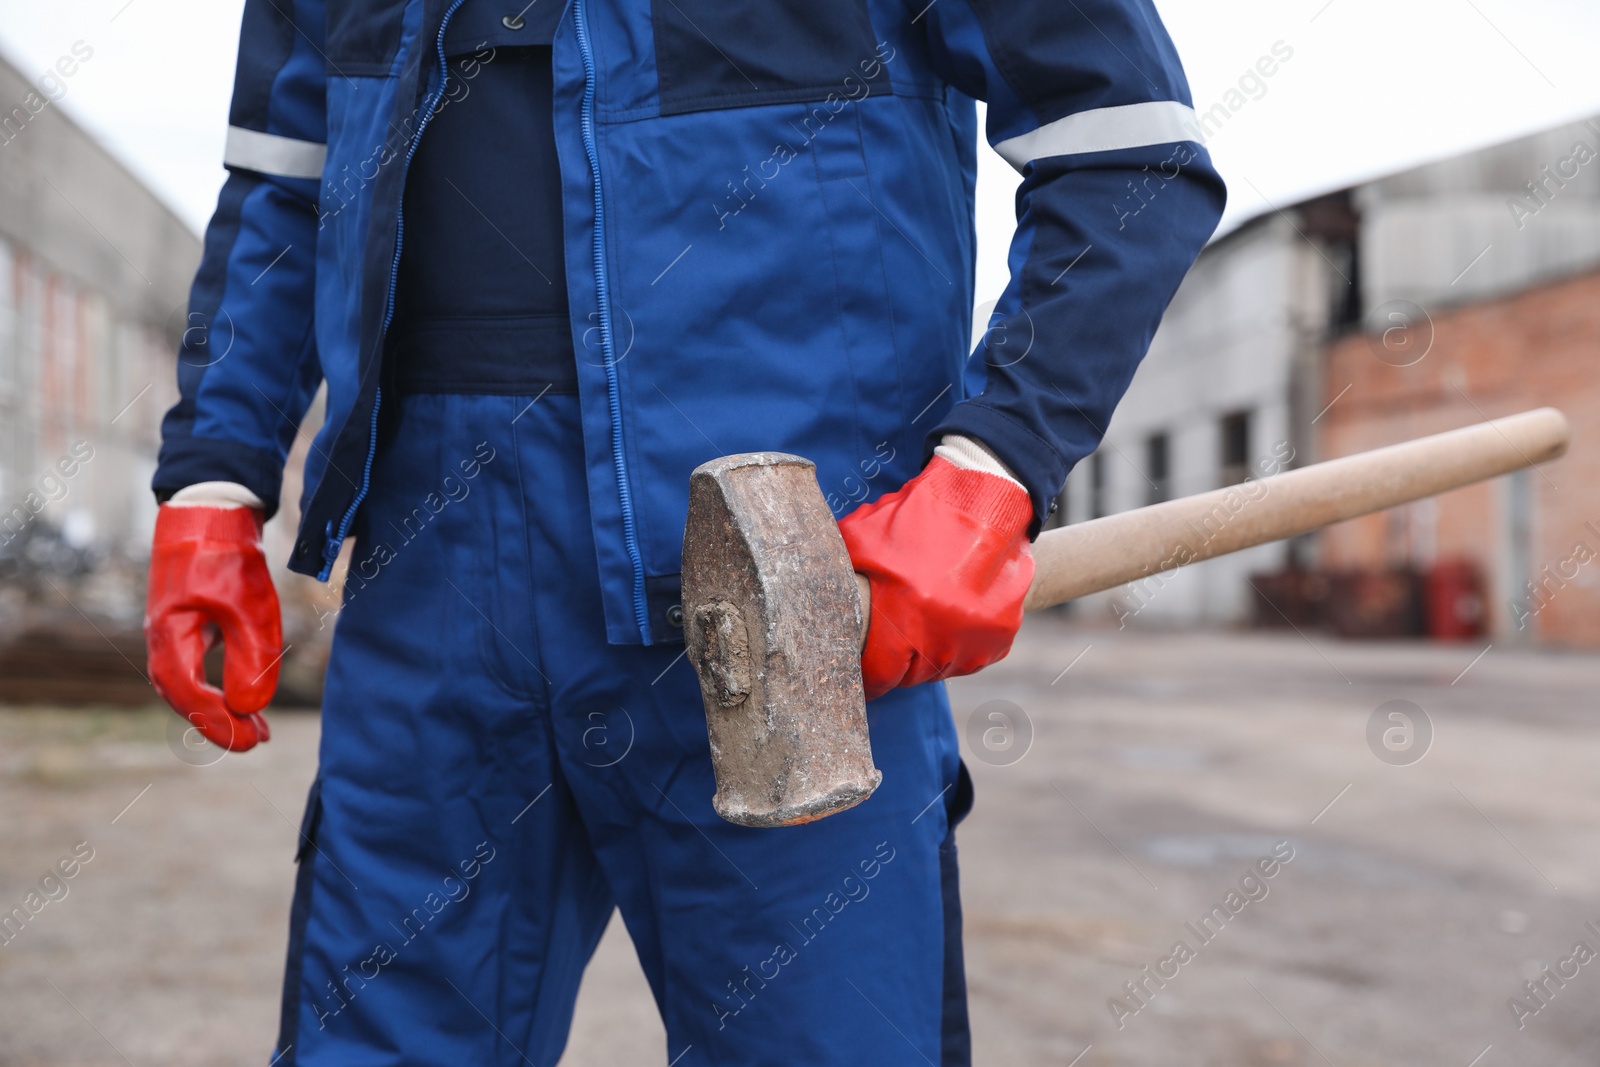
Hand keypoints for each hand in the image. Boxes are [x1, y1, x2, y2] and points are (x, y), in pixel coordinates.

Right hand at [145, 504, 281, 750]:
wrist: (211, 508)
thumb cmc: (228, 554)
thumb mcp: (249, 606)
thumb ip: (250, 658)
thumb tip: (250, 708)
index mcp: (170, 635)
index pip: (188, 694)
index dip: (219, 722)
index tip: (253, 741)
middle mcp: (162, 638)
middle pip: (183, 696)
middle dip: (219, 722)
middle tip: (259, 741)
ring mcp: (169, 631)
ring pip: (186, 683)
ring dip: (217, 708)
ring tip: (256, 728)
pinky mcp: (183, 623)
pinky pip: (192, 667)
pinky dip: (214, 687)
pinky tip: (240, 698)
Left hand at [837, 455, 1033, 699]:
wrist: (985, 497)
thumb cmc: (918, 516)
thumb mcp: (864, 537)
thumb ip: (837, 572)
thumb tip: (801, 599)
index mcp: (906, 611)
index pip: (879, 673)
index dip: (867, 676)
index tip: (859, 673)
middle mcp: (946, 632)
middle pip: (910, 675)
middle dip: (896, 660)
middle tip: (890, 634)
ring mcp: (978, 636)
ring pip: (941, 667)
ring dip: (928, 652)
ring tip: (923, 616)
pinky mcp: (1002, 635)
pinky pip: (971, 657)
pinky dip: (959, 645)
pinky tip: (951, 614)